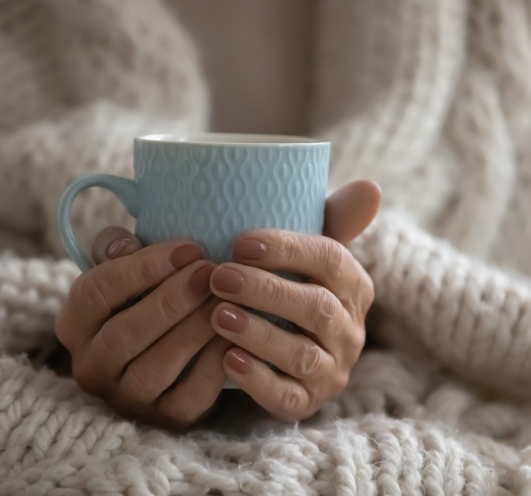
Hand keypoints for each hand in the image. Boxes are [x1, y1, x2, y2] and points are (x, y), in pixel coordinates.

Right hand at [55, 227, 229, 428]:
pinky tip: (234, 335)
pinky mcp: (164, 418)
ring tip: (224, 300)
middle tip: (210, 273)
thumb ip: (116, 247)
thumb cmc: (143, 296)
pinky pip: (189, 397)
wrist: (167, 345)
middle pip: (124, 334)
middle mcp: (91, 367)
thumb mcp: (123, 266)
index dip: (143, 267)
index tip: (189, 248)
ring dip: (193, 331)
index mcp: (74, 324)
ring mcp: (126, 398)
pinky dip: (213, 365)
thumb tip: (126, 245)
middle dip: (172, 300)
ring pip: (154, 369)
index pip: (96, 292)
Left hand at [209, 180, 380, 420]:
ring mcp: (331, 369)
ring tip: (217, 315)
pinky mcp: (307, 401)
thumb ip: (334, 219)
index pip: (331, 260)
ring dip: (259, 333)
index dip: (288, 249)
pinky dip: (257, 379)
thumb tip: (370, 187)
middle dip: (266, 290)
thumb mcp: (308, 254)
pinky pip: (287, 397)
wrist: (283, 348)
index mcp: (352, 285)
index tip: (241, 242)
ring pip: (302, 355)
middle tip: (219, 276)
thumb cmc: (292, 286)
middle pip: (316, 308)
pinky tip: (226, 359)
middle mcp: (350, 330)